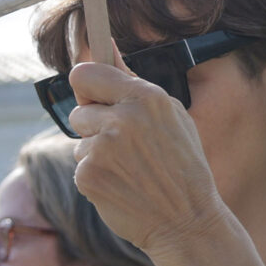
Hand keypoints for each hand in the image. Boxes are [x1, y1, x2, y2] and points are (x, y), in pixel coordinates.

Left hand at [63, 59, 227, 257]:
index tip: (92, 95)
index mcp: (146, 97)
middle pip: (78, 110)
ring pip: (79, 142)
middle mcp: (123, 118)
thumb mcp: (169, 116)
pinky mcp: (88, 175)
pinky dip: (95, 177)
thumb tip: (105, 45)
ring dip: (96, 154)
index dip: (86, 86)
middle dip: (94, 126)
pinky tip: (122, 186)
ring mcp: (103, 148)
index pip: (84, 73)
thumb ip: (131, 82)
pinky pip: (80, 166)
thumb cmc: (181, 165)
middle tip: (125, 147)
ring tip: (130, 169)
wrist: (187, 220)